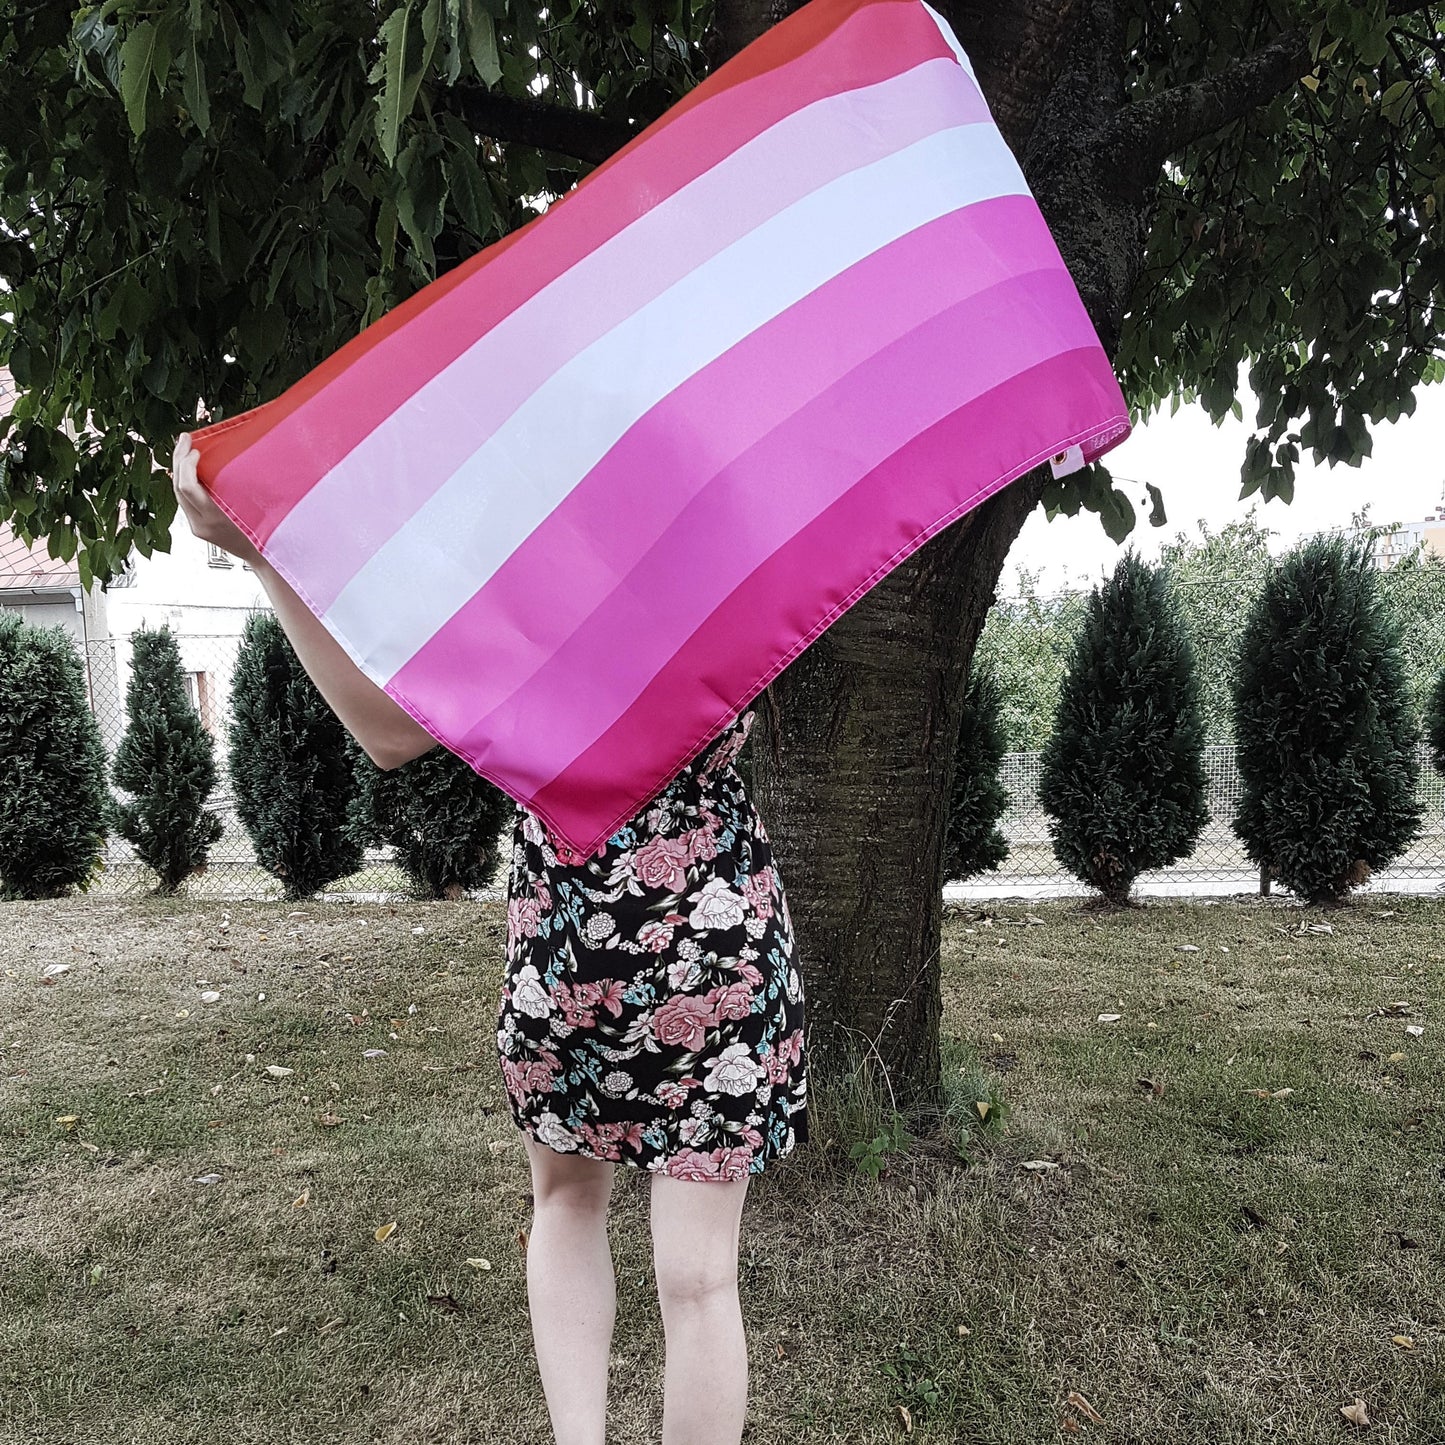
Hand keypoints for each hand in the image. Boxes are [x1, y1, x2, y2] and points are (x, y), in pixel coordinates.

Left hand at [171, 432, 265, 569]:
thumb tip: (228, 458)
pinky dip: (186, 481)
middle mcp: (202, 524)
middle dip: (179, 460)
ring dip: (180, 469)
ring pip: (178, 493)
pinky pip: (185, 500)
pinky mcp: (197, 527)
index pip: (188, 487)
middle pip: (178, 487)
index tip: (196, 450)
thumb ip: (240, 487)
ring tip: (185, 450)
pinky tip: (191, 470)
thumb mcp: (257, 508)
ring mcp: (198, 527)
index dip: (188, 465)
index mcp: (215, 518)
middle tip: (184, 441)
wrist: (264, 559)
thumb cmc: (267, 534)